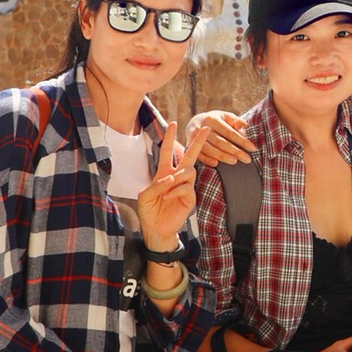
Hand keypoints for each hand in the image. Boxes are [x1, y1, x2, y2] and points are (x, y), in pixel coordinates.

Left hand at [136, 121, 211, 249]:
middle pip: (190, 155)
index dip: (170, 137)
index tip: (173, 123)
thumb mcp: (145, 195)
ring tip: (168, 189)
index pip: (167, 151)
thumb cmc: (149, 211)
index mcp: (164, 173)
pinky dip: (176, 191)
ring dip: (177, 177)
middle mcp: (177, 177)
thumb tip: (171, 178)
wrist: (156, 229)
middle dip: (197, 141)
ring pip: (188, 171)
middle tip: (206, 127)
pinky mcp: (190, 198)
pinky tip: (168, 198)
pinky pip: (186, 187)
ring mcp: (185, 187)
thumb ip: (156, 185)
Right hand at [189, 110, 252, 165]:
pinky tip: (216, 164)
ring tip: (234, 161)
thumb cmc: (215, 121)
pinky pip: (198, 154)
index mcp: (212, 119)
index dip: (241, 140)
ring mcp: (193, 137)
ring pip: (209, 149)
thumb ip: (236, 121)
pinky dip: (206, 159)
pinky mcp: (188, 145)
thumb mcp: (225, 117)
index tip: (253, 148)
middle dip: (234, 150)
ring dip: (222, 156)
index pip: (229, 132)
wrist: (194, 122)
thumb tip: (243, 127)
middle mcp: (202, 127)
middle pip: (220, 141)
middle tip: (247, 159)